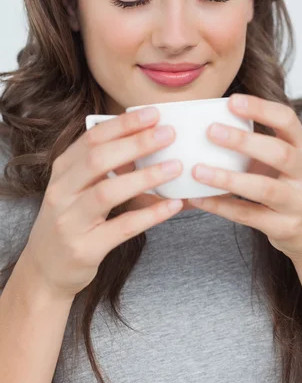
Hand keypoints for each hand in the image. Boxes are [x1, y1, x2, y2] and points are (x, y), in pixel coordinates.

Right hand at [22, 108, 182, 299]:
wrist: (45, 269)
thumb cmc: (70, 220)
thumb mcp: (78, 188)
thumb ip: (104, 168)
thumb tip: (150, 146)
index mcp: (63, 171)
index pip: (91, 138)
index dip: (123, 125)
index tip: (153, 114)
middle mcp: (61, 192)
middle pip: (98, 159)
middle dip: (136, 143)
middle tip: (169, 133)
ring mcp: (70, 221)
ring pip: (107, 192)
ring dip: (145, 177)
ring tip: (175, 167)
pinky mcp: (85, 248)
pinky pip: (121, 228)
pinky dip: (150, 215)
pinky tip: (173, 204)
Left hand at [190, 94, 301, 261]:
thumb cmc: (293, 188)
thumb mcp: (288, 162)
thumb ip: (260, 145)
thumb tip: (208, 126)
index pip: (288, 120)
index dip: (261, 109)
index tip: (232, 101)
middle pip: (279, 153)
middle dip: (244, 141)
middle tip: (211, 131)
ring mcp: (298, 202)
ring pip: (263, 188)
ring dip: (228, 178)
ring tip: (198, 170)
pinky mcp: (285, 228)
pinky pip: (248, 215)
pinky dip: (221, 206)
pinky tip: (198, 199)